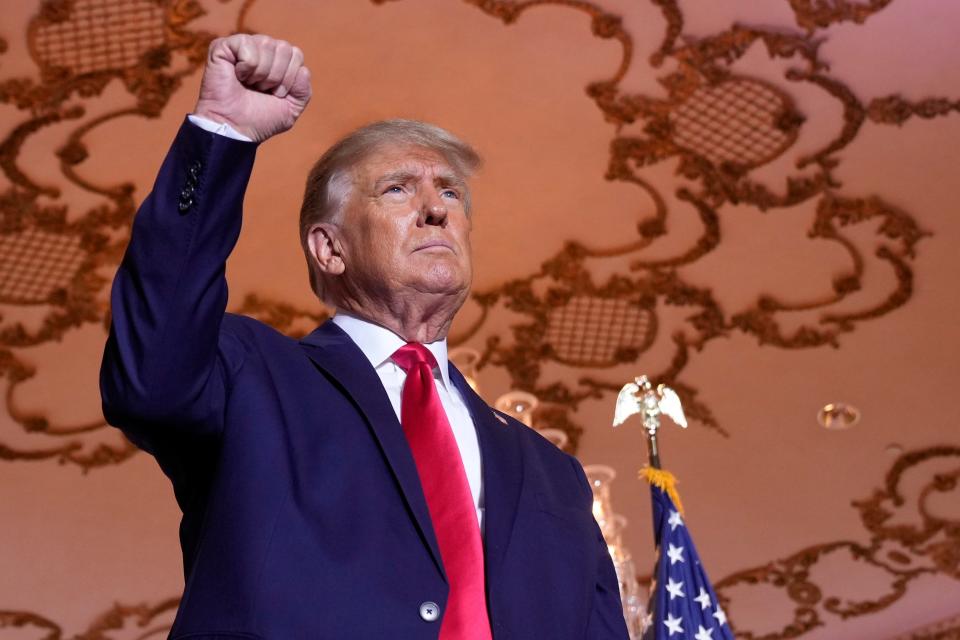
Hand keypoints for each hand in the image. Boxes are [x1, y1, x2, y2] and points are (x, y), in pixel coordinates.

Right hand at [193, 34, 311, 142]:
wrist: (235, 128)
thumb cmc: (260, 119)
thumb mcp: (291, 109)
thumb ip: (303, 91)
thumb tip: (303, 69)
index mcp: (278, 60)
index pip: (296, 54)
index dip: (289, 78)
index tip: (275, 93)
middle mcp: (261, 49)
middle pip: (284, 48)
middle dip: (276, 76)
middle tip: (260, 89)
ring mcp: (242, 46)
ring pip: (267, 44)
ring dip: (261, 73)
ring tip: (248, 84)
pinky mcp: (223, 46)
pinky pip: (247, 45)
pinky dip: (246, 66)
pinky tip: (237, 76)